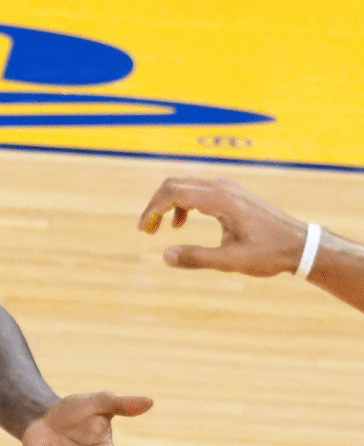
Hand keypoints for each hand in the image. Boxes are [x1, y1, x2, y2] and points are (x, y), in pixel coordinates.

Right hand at [138, 177, 304, 276]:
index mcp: (220, 200)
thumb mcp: (232, 261)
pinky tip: (181, 224)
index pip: (173, 193)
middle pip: (174, 184)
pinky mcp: (231, 193)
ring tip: (161, 229)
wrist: (300, 245)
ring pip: (184, 185)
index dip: (152, 210)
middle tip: (148, 230)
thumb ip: (197, 258)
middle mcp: (222, 187)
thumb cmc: (270, 253)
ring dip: (167, 204)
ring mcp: (227, 188)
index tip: (144, 230)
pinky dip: (182, 204)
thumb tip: (165, 256)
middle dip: (155, 205)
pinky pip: (197, 190)